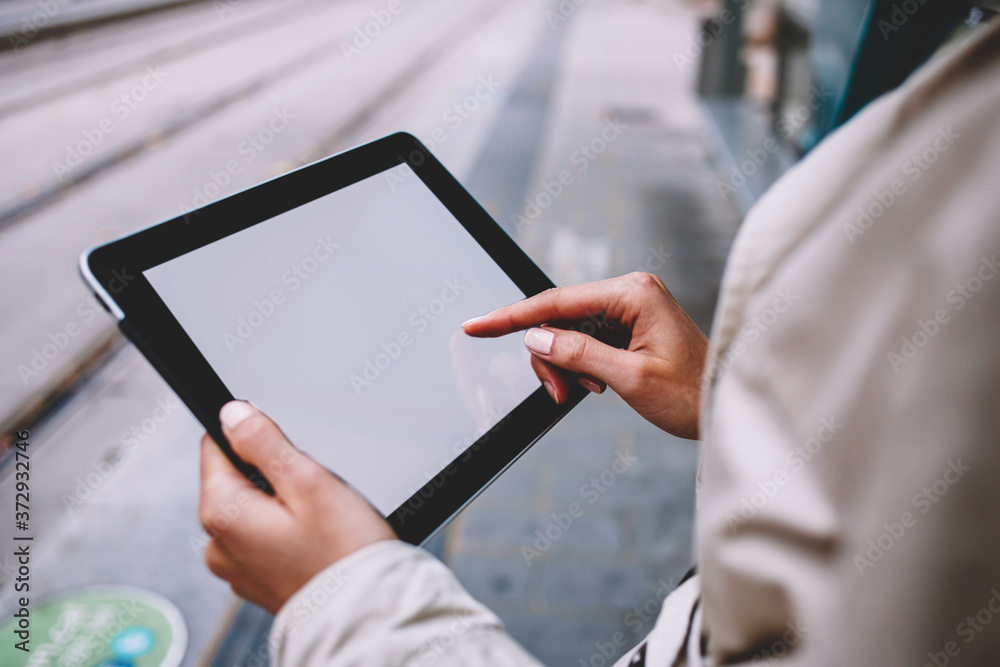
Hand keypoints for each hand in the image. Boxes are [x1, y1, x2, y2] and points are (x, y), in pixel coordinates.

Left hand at [198, 401, 395, 613]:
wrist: (367, 616)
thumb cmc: (345, 554)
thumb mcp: (308, 481)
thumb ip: (264, 442)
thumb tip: (233, 415)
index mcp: (222, 513)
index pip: (215, 446)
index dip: (254, 437)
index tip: (288, 451)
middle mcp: (218, 544)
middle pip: (237, 479)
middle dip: (275, 475)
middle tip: (315, 492)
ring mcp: (236, 567)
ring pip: (254, 509)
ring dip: (284, 506)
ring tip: (322, 522)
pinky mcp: (258, 581)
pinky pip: (266, 540)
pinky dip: (290, 533)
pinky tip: (319, 542)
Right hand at [463, 273, 706, 438]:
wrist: (725, 407)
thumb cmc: (692, 393)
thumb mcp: (630, 378)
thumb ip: (578, 354)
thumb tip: (536, 337)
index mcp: (632, 293)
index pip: (555, 301)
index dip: (511, 317)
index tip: (476, 326)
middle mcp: (629, 292)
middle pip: (558, 318)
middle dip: (550, 356)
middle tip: (560, 392)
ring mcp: (630, 308)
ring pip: (568, 332)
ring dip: (566, 365)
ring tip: (587, 392)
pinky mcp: (629, 326)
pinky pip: (585, 341)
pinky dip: (580, 366)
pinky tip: (597, 385)